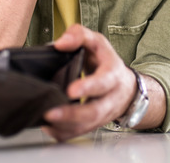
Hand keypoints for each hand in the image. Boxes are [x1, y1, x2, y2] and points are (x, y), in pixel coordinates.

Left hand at [42, 24, 136, 141]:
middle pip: (95, 112)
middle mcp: (110, 98)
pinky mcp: (93, 124)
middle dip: (72, 114)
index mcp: (112, 75)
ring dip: (65, 127)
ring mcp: (102, 114)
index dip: (89, 87)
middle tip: (51, 113)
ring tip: (46, 120)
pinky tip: (49, 128)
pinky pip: (79, 133)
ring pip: (86, 126)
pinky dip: (63, 133)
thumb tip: (60, 43)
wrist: (123, 86)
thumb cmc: (106, 62)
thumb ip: (79, 36)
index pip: (104, 83)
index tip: (71, 90)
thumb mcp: (97, 42)